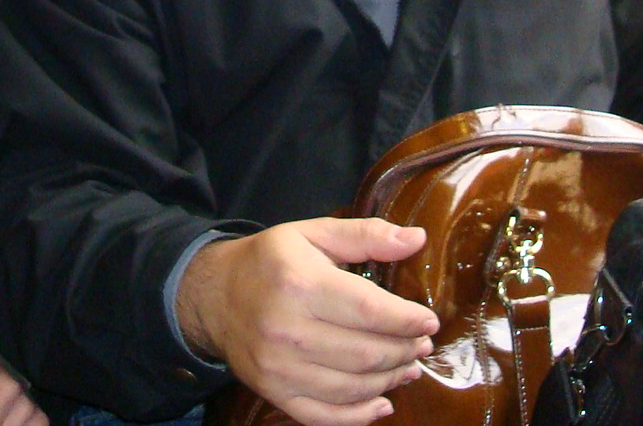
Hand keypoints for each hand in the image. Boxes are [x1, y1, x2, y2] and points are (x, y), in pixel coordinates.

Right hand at [177, 218, 440, 425]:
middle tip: (420, 344)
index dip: (407, 320)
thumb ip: (366, 235)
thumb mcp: (313, 234)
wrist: (214, 295)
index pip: (370, 310)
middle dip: (404, 351)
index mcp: (299, 283)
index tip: (428, 321)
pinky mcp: (273, 392)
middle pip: (365, 353)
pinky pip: (325, 415)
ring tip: (407, 366)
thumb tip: (417, 239)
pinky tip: (382, 403)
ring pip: (352, 386)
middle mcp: (286, 329)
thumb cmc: (271, 261)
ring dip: (389, 380)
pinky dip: (359, 415)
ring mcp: (278, 367)